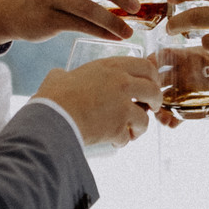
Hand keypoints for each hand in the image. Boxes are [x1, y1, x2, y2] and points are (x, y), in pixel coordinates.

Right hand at [34, 56, 161, 147]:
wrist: (53, 118)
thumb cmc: (53, 97)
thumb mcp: (60, 77)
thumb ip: (67, 75)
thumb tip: (60, 76)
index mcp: (111, 67)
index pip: (146, 66)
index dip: (152, 78)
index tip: (150, 86)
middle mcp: (122, 83)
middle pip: (154, 91)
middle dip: (155, 102)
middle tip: (150, 109)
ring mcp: (123, 105)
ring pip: (145, 118)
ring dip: (139, 127)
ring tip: (130, 131)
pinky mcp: (119, 126)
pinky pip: (128, 137)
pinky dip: (122, 141)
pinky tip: (113, 141)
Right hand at [153, 62, 208, 128]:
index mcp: (192, 57)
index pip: (167, 54)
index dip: (154, 59)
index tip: (147, 68)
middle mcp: (183, 73)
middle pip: (158, 77)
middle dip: (150, 86)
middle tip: (150, 96)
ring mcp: (184, 92)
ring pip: (162, 98)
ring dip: (157, 107)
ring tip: (162, 116)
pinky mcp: (190, 108)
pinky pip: (175, 115)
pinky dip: (170, 120)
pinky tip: (171, 124)